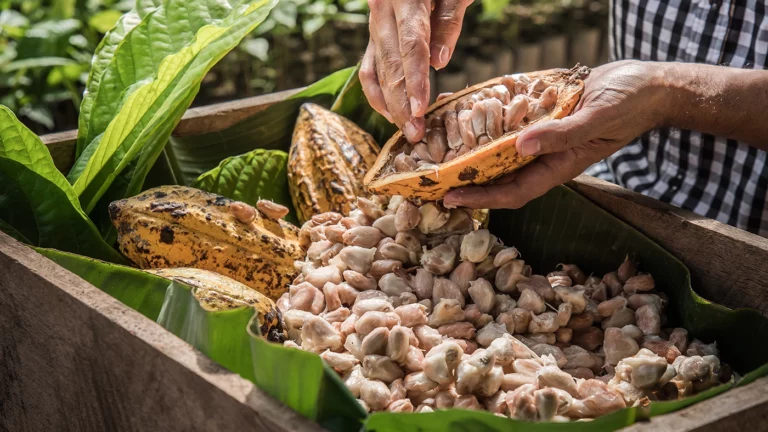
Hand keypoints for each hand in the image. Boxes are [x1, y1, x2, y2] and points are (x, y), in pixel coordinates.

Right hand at [359, 0, 473, 142]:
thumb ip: (448, 20)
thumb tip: (438, 63)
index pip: (411, 46)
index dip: (415, 81)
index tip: (421, 110)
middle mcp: (381, 11)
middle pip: (391, 64)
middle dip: (402, 103)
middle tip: (415, 133)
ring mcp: (374, 23)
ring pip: (378, 69)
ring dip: (390, 104)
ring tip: (406, 130)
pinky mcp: (375, 32)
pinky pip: (369, 66)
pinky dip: (376, 91)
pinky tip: (389, 112)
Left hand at [443, 60, 668, 208]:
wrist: (646, 84)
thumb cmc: (629, 105)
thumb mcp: (597, 119)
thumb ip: (562, 135)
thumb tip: (522, 146)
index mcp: (558, 166)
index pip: (513, 191)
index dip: (481, 199)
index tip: (449, 198)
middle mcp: (544, 155)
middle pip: (499, 174)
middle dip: (466, 179)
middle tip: (430, 177)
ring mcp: (542, 135)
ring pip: (499, 149)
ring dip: (471, 149)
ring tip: (438, 147)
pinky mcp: (542, 114)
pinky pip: (510, 120)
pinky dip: (488, 117)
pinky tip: (465, 109)